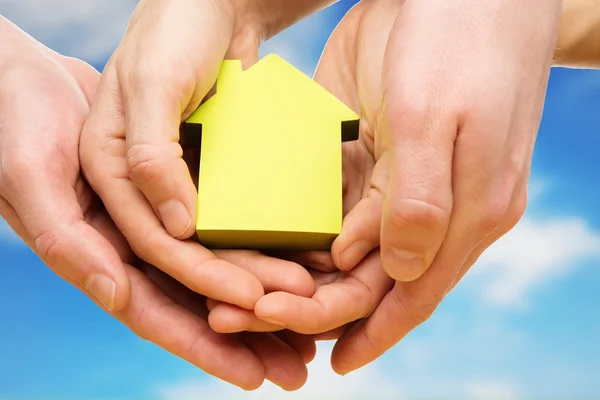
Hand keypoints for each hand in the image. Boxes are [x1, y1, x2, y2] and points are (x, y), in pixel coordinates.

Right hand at [0, 17, 313, 389]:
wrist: (36, 72)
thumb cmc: (17, 115)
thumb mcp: (31, 171)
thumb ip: (68, 236)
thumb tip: (116, 291)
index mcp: (95, 253)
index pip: (156, 312)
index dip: (204, 346)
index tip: (253, 374)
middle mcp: (129, 244)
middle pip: (197, 302)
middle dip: (247, 335)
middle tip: (299, 363)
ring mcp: (154, 217)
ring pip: (216, 267)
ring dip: (262, 296)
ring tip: (311, 316)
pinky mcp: (175, 187)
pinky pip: (220, 222)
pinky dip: (256, 243)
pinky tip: (294, 255)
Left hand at [209, 0, 561, 373]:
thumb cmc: (460, 40)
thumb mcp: (435, 118)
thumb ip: (418, 202)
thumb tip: (392, 272)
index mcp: (467, 213)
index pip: (408, 294)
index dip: (362, 330)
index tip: (321, 362)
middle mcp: (440, 209)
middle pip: (373, 283)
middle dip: (313, 309)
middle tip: (242, 317)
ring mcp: (407, 184)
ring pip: (353, 255)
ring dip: (304, 280)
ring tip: (244, 298)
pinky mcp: (380, 156)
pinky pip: (342, 213)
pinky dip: (308, 238)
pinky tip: (270, 249)